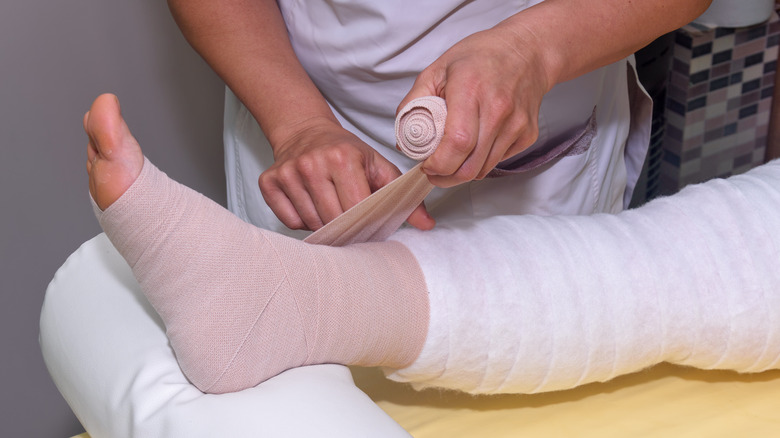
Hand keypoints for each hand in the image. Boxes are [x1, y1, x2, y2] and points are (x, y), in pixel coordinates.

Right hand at [259, 118, 434, 230]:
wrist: (305, 130)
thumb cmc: (346, 152)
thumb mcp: (377, 165)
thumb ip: (402, 195)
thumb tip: (427, 224)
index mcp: (342, 158)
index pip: (356, 208)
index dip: (365, 221)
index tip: (368, 220)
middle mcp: (311, 163)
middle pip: (333, 220)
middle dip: (345, 226)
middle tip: (350, 218)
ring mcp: (288, 173)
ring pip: (310, 223)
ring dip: (323, 224)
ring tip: (329, 206)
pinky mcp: (268, 181)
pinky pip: (289, 221)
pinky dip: (301, 220)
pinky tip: (310, 204)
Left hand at [398, 25, 550, 186]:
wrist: (527, 51)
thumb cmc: (481, 57)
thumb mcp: (438, 69)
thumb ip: (415, 102)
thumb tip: (404, 138)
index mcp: (470, 89)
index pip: (457, 143)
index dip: (438, 164)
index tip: (426, 165)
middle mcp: (497, 109)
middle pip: (469, 166)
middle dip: (446, 177)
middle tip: (434, 170)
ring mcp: (516, 124)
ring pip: (483, 170)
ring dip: (462, 172)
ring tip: (452, 158)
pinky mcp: (528, 134)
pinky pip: (499, 161)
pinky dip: (483, 161)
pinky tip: (476, 144)